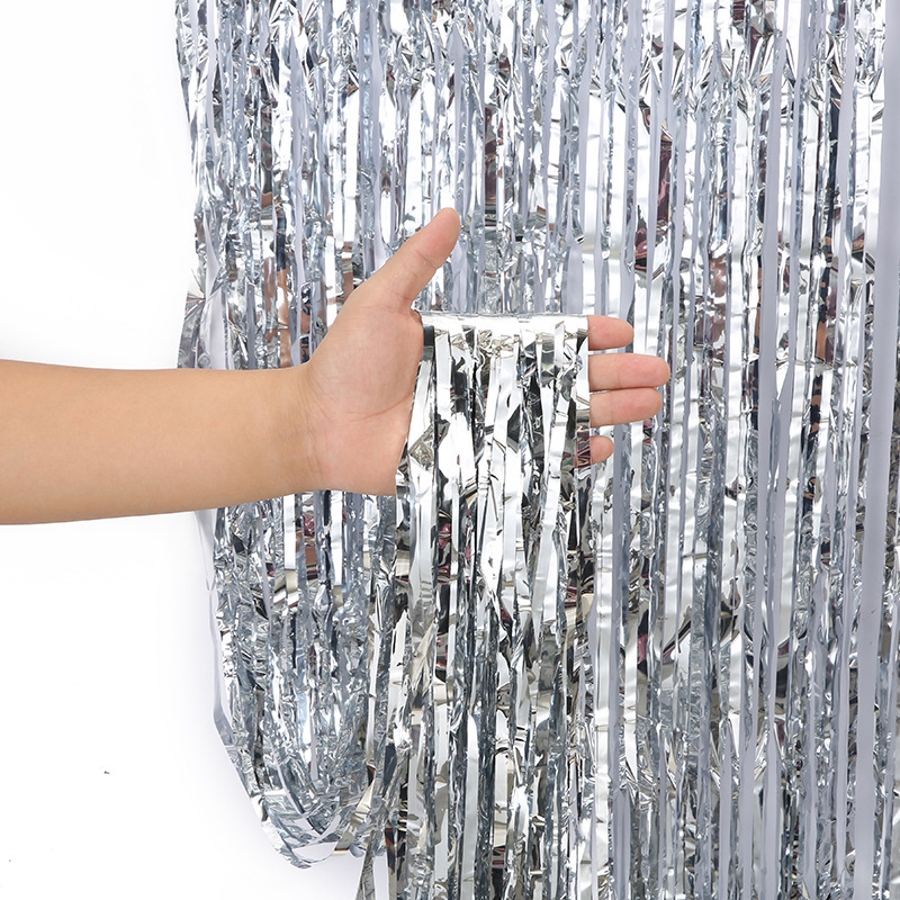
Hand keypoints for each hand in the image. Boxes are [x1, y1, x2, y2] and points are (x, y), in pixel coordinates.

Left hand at [297, 209, 669, 494]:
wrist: (317, 425)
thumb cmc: (344, 363)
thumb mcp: (382, 303)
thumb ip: (418, 263)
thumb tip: (447, 214)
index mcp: (475, 347)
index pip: (542, 339)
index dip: (583, 336)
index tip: (620, 331)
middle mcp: (487, 385)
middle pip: (563, 379)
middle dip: (613, 376)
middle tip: (657, 373)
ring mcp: (484, 425)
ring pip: (557, 418)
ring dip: (605, 413)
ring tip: (648, 406)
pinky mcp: (474, 462)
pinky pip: (530, 461)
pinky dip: (565, 457)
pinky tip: (598, 446)